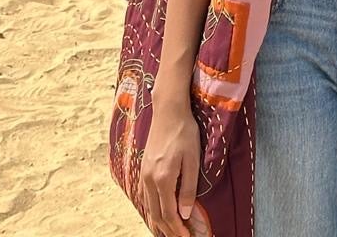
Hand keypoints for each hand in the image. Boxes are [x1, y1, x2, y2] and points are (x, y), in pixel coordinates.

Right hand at [141, 99, 201, 236]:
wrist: (168, 111)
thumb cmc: (184, 133)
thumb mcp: (193, 160)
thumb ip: (189, 188)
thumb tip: (186, 214)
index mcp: (163, 179)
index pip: (169, 214)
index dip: (178, 230)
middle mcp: (150, 180)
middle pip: (156, 215)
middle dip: (168, 231)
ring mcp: (144, 174)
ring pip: (149, 208)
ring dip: (159, 223)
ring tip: (170, 232)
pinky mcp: (143, 169)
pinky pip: (145, 197)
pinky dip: (151, 210)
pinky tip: (157, 214)